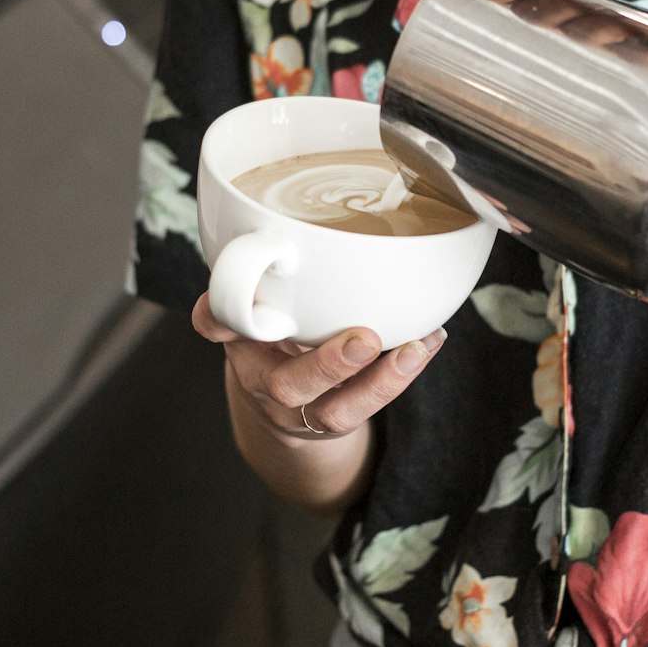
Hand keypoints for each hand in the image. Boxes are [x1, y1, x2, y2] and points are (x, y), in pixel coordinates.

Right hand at [192, 292, 446, 513]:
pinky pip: (373, 405)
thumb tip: (277, 228)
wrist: (286, 404)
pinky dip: (405, 373)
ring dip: (381, 382)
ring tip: (415, 350)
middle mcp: (265, 379)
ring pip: (335, 412)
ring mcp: (304, 408)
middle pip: (286, 386)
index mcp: (240, 339)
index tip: (235, 297)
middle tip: (364, 341)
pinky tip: (431, 340)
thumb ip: (266, 272)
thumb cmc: (277, 335)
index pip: (216, 324)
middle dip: (327, 365)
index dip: (222, 315)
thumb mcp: (260, 304)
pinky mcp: (338, 418)